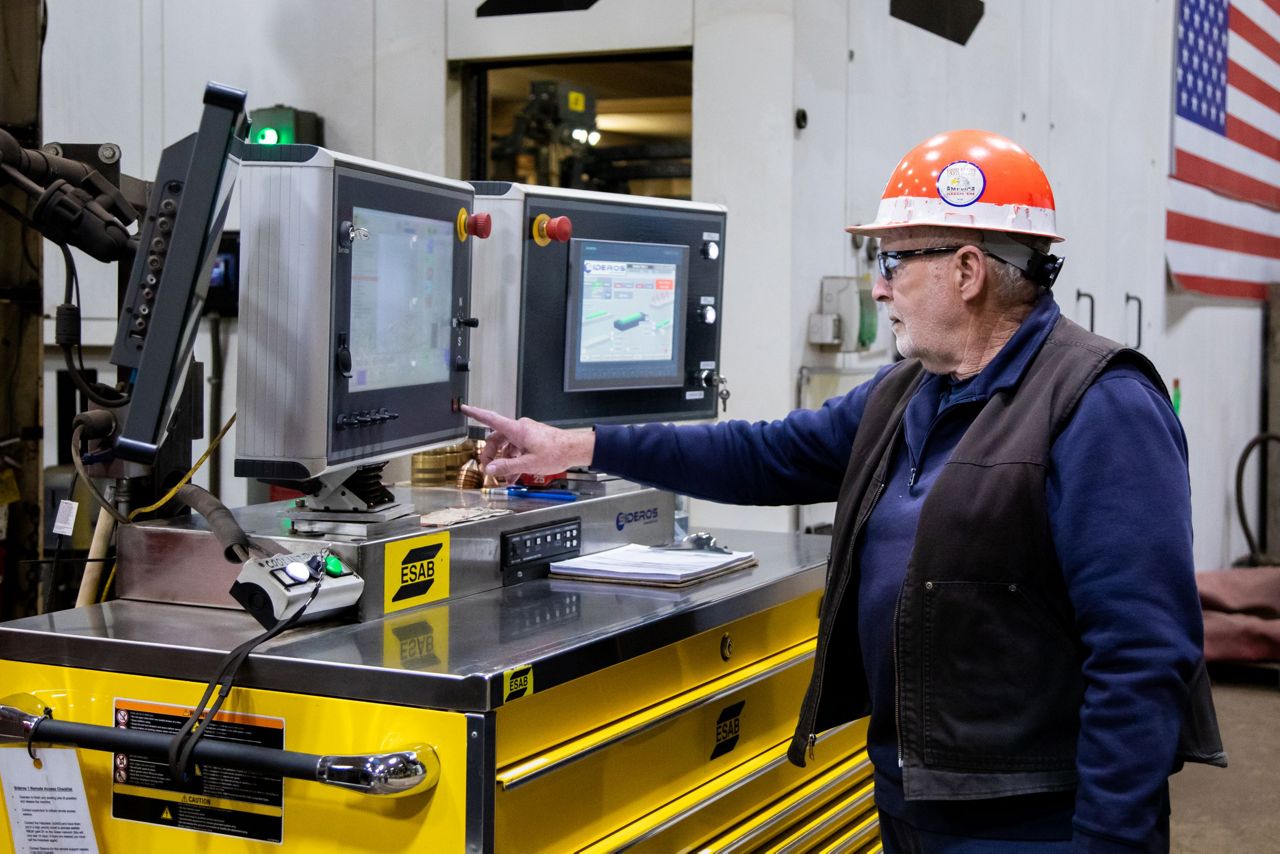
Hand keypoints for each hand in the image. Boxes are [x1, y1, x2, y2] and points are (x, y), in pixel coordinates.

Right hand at [461, 405, 595, 480]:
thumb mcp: (529, 464)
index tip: (464, 408)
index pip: (491, 419)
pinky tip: (514, 475)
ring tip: (504, 478)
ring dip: (504, 461)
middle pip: (497, 439)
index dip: (475, 414)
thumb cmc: (556, 452)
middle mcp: (520, 428)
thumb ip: (508, 467)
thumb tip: (490, 469)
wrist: (575, 449)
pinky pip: (517, 449)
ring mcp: (526, 433)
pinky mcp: (532, 439)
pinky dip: (513, 460)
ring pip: (507, 446)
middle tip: (489, 470)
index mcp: (517, 430)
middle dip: (491, 455)